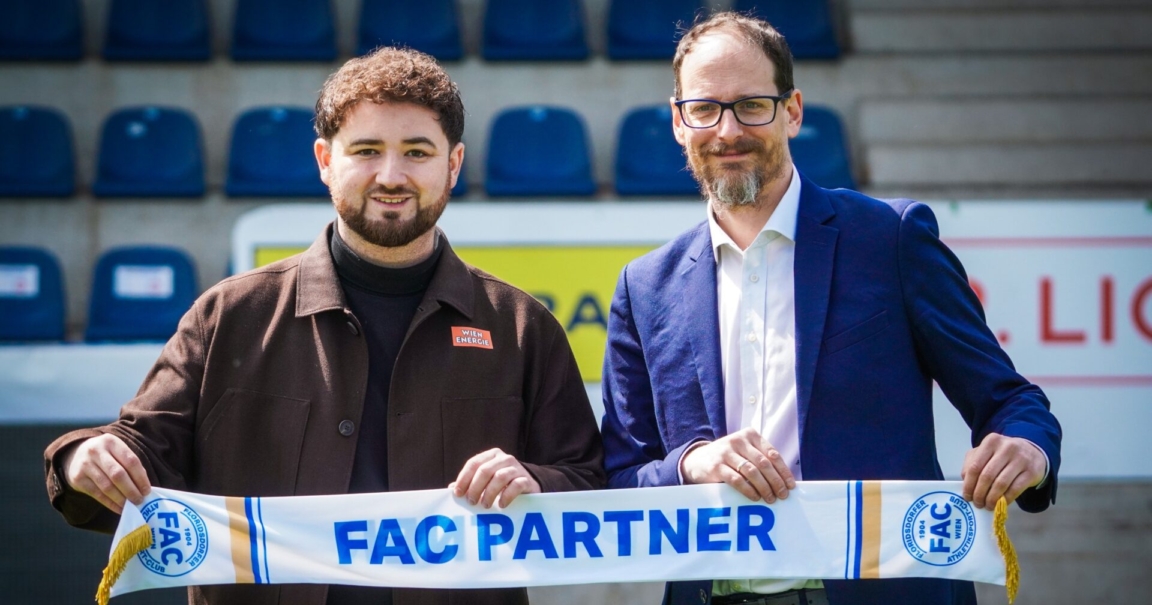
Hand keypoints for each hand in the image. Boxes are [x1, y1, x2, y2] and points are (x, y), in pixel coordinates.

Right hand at [62, 434, 150, 513]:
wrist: (75, 454)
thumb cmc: (105, 454)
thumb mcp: (117, 451)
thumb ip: (129, 464)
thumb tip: (143, 487)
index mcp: (111, 442)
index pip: (131, 461)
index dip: (141, 478)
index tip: (147, 490)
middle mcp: (96, 452)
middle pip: (118, 474)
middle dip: (131, 490)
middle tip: (140, 501)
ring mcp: (85, 465)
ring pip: (107, 486)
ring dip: (121, 499)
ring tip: (130, 506)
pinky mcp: (78, 479)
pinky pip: (97, 494)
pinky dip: (110, 503)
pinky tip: (119, 508)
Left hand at [451, 448, 540, 508]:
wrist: (529, 486)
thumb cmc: (502, 484)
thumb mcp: (485, 481)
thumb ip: (470, 483)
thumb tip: (451, 489)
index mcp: (491, 455)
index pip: (474, 463)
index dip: (464, 478)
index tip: (457, 493)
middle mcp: (504, 459)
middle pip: (485, 470)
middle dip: (475, 487)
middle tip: (471, 502)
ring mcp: (516, 468)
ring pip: (500, 477)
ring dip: (489, 493)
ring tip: (484, 505)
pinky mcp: (527, 480)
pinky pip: (516, 486)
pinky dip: (506, 496)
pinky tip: (501, 505)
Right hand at [680, 427, 795, 502]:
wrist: (697, 459)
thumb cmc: (728, 458)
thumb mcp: (744, 451)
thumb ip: (761, 459)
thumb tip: (784, 480)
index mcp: (750, 435)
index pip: (772, 453)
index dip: (783, 471)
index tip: (790, 485)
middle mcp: (738, 441)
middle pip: (763, 463)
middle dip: (776, 481)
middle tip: (782, 495)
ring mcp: (726, 452)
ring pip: (752, 471)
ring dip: (764, 487)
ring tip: (770, 498)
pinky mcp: (716, 466)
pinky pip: (737, 480)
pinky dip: (748, 490)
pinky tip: (755, 497)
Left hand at [961, 433, 1045, 509]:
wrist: (1032, 452)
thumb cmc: (1003, 454)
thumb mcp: (986, 451)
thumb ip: (972, 462)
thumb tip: (965, 480)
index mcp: (991, 441)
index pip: (975, 466)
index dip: (969, 484)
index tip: (967, 496)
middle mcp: (1006, 448)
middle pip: (987, 476)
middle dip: (979, 493)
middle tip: (977, 503)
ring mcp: (1021, 459)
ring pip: (1001, 484)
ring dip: (991, 499)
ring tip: (987, 505)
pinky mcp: (1032, 472)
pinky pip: (1015, 489)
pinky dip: (1005, 499)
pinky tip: (1000, 504)